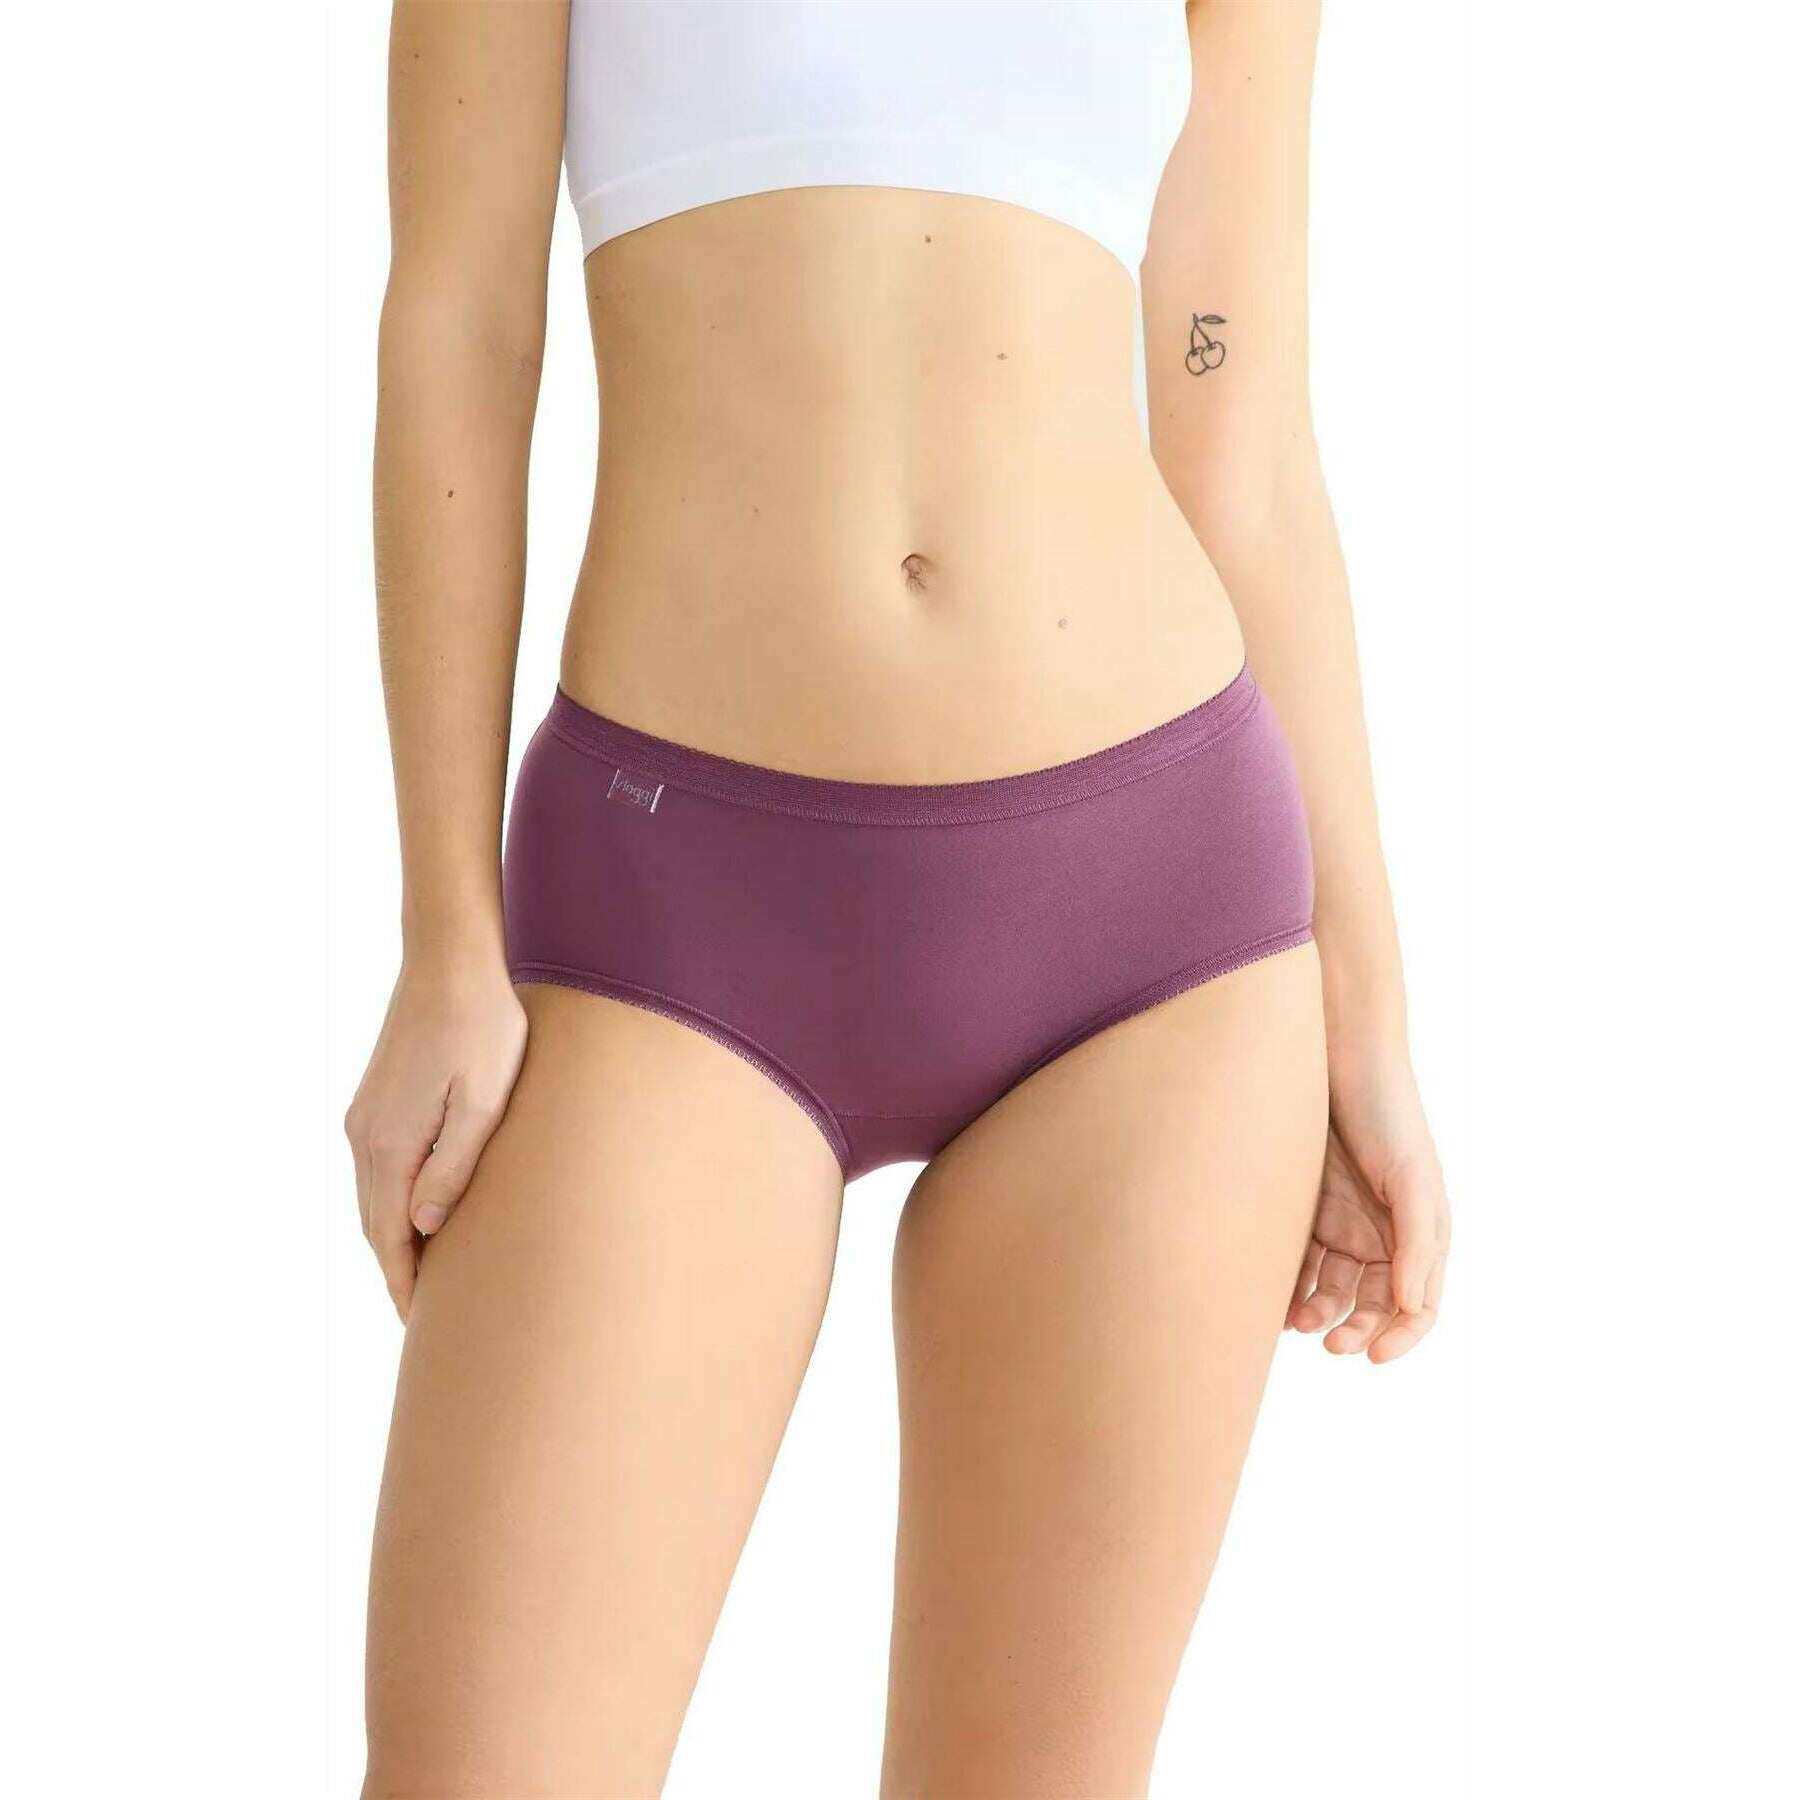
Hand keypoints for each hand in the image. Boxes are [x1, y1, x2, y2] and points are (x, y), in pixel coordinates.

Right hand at [343, 958, 527, 1320]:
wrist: (451, 958)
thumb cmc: (485, 1025)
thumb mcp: (484, 1100)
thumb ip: (455, 1166)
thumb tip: (425, 1227)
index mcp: (389, 1144)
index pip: (389, 1239)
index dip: (405, 1286)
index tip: (423, 1328)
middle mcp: (364, 1136)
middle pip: (373, 1226)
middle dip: (397, 1274)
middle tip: (428, 1322)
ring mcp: (364, 1117)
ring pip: (372, 1200)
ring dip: (394, 1241)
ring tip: (426, 1280)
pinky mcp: (376, 1100)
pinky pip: (379, 1171)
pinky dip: (392, 1206)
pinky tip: (419, 1217)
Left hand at [1287, 1047, 1448, 1362]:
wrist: (1338, 1062)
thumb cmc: (1387, 1116)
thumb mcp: (1413, 1177)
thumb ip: (1417, 1241)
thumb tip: (1410, 1304)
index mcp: (1420, 1234)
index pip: (1418, 1303)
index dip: (1402, 1336)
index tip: (1373, 1357)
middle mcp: (1384, 1235)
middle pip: (1372, 1304)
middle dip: (1354, 1329)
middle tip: (1328, 1343)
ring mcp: (1344, 1223)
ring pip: (1331, 1290)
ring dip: (1317, 1313)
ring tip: (1297, 1322)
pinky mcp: (1306, 1211)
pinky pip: (1300, 1262)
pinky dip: (1291, 1287)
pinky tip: (1275, 1300)